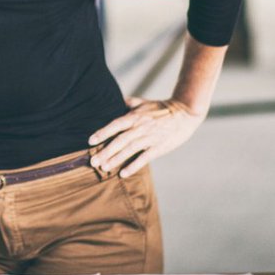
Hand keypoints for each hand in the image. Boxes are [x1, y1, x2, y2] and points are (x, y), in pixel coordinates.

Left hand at [87, 97, 204, 176]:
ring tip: (104, 168)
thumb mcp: (142, 102)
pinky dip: (133, 166)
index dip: (102, 132)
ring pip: (130, 150)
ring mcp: (150, 138)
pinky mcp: (159, 147)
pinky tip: (123, 174)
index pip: (115, 125)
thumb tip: (113, 101)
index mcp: (134, 116)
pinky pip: (144, 158)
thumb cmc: (160, 108)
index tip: (90, 141)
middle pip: (120, 140)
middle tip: (93, 162)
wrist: (184, 113)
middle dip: (105, 151)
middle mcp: (140, 127)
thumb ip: (127, 103)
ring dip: (116, 160)